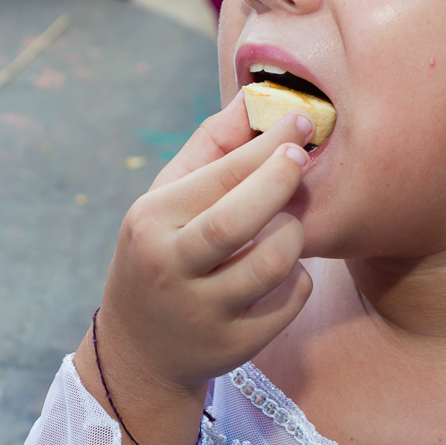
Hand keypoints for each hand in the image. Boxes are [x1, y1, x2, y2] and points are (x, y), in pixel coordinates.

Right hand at [96, 92, 315, 396]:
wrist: (141, 349)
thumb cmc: (165, 250)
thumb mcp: (169, 198)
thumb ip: (213, 146)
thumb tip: (256, 96)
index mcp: (152, 221)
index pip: (219, 175)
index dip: (267, 145)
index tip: (301, 121)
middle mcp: (170, 268)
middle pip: (238, 220)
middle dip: (281, 181)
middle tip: (304, 157)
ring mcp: (201, 312)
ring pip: (272, 263)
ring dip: (293, 234)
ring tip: (288, 225)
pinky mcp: (233, 345)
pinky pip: (291, 300)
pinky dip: (300, 278)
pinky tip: (285, 270)